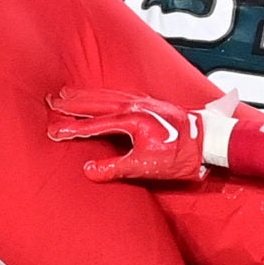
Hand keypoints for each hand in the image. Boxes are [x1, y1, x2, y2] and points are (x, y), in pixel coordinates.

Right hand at [47, 88, 206, 181]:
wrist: (211, 140)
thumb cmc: (180, 154)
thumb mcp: (145, 167)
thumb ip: (115, 168)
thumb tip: (88, 170)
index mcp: (130, 121)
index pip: (92, 126)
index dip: (71, 129)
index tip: (52, 131)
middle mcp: (134, 108)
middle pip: (96, 103)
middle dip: (72, 103)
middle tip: (52, 100)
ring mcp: (144, 103)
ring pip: (108, 97)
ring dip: (87, 96)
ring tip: (69, 93)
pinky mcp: (152, 104)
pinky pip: (121, 95)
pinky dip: (105, 95)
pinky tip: (104, 96)